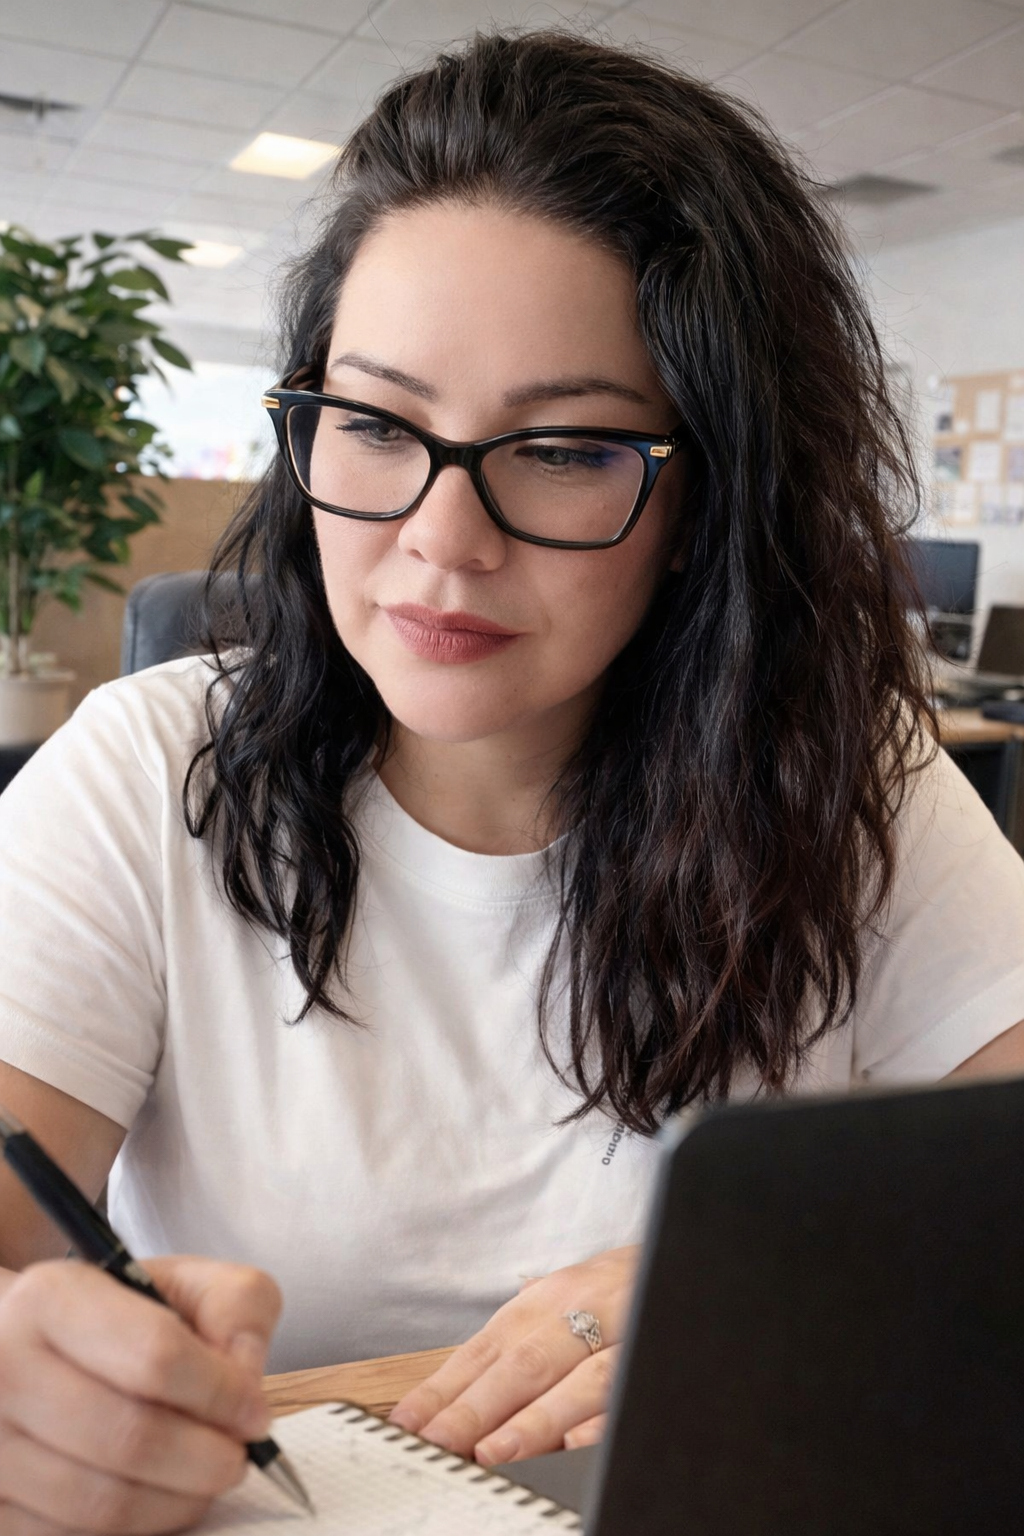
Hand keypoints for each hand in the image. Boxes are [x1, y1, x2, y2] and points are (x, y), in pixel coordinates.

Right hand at [0, 1254, 280, 1533]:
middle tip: (238, 1458)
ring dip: (177, 1502)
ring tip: (206, 1480)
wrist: (31, 1350)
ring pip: (102, 1502)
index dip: (221, 1393)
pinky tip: (158, 1498)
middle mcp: (4, 1368)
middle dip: (206, 1458)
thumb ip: (236, 1306)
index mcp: (51, 1297)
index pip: (154, 1356)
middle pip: (129, 1437)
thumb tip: (245, 1376)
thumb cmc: (117, 1318)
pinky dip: (135, 1529)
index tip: (255, 1412)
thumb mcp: (183, 1282)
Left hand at [389, 1245, 638, 1465]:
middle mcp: (579, 1314)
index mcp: (543, 1304)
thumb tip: (440, 1395)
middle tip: (439, 1444)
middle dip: (477, 1409)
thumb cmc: (610, 1291)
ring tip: (494, 1452)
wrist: (677, 1256)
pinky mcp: (659, 1352)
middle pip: (524, 1364)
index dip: (443, 1391)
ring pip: (579, 1379)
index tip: (407, 1427)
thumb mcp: (556, 1305)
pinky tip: (577, 1440)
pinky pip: (633, 1388)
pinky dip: (605, 1417)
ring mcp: (623, 1335)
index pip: (483, 1351)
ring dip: (535, 1420)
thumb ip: (509, 1346)